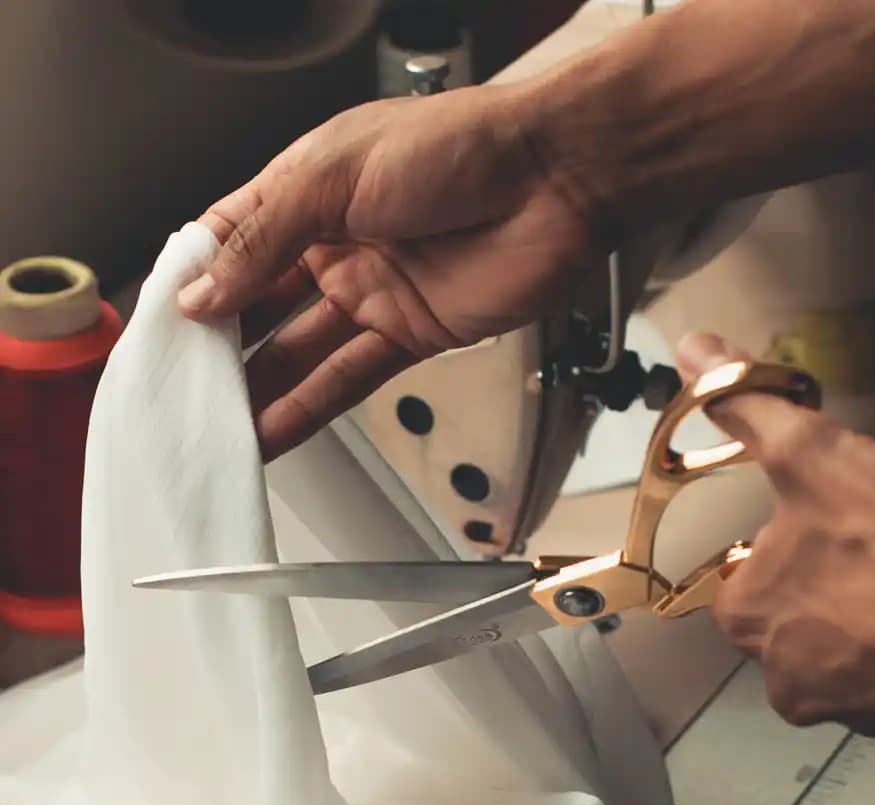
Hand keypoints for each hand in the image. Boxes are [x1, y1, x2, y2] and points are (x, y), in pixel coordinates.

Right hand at [178, 84, 598, 459]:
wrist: (555, 180)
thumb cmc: (461, 147)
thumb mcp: (334, 176)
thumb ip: (264, 239)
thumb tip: (203, 291)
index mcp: (309, 190)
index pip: (231, 241)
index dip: (195, 282)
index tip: (161, 324)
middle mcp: (336, 242)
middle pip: (261, 305)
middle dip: (221, 346)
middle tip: (182, 386)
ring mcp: (373, 290)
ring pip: (301, 350)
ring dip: (259, 388)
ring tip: (215, 424)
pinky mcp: (412, 333)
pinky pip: (351, 378)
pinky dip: (312, 407)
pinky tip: (274, 430)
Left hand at [677, 332, 874, 738]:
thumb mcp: (808, 453)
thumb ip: (746, 405)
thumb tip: (693, 352)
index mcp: (745, 619)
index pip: (751, 566)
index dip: (800, 528)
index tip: (841, 511)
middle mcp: (782, 677)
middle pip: (812, 596)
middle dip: (854, 556)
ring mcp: (846, 708)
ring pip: (863, 628)